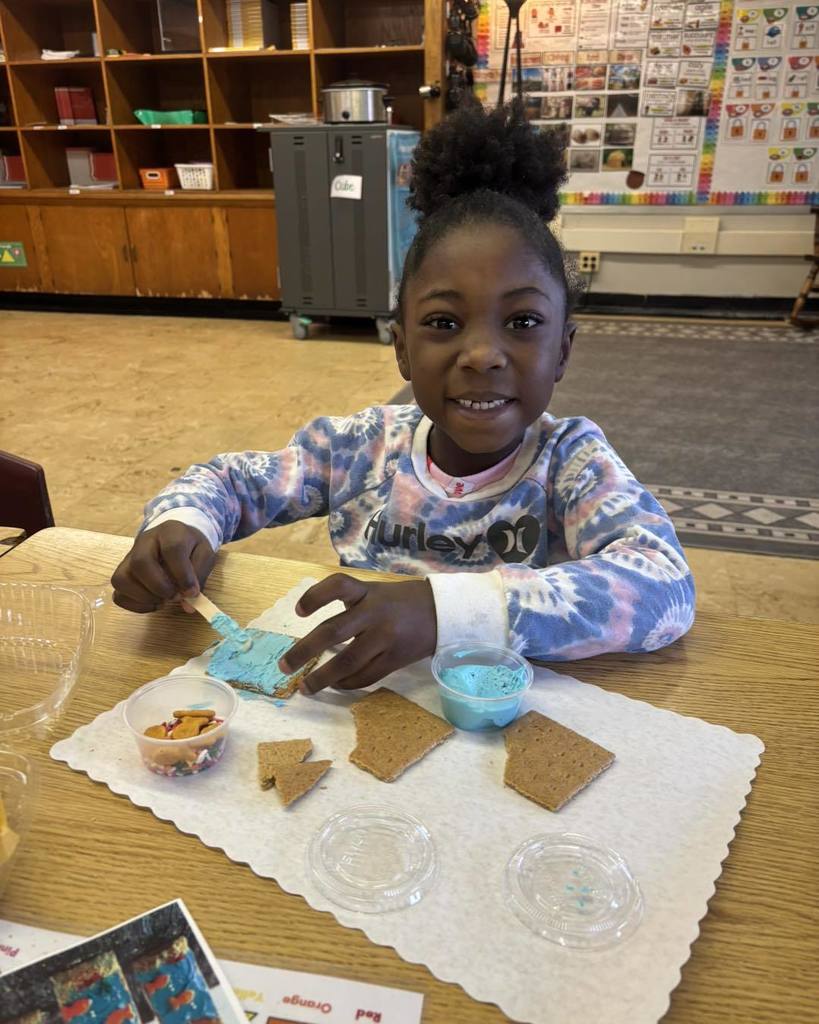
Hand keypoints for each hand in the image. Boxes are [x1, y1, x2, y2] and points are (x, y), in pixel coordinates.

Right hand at [111, 522, 215, 612]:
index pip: (172, 549)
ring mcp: (128, 558)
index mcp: (170, 532)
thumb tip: (189, 604)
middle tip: (175, 596)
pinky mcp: (122, 574)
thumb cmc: (190, 547)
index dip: (182, 574)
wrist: (174, 538)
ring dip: (144, 597)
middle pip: (140, 562)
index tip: (192, 592)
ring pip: (122, 579)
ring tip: (163, 600)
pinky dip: (135, 604)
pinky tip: (153, 603)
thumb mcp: (204, 554)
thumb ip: (200, 576)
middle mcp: (144, 542)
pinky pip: (118, 593)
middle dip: (159, 586)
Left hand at [280, 574, 437, 693]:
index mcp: (367, 592)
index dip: (315, 596)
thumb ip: (351, 606)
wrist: (442, 613)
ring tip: (305, 687)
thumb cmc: (401, 603)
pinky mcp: (395, 659)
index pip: (338, 585)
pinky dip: (347, 683)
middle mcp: (374, 613)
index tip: (298, 612)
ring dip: (322, 677)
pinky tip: (335, 685)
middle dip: (304, 650)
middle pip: (333, 631)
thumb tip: (317, 638)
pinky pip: (366, 676)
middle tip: (284, 665)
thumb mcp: (376, 593)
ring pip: (347, 661)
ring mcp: (385, 638)